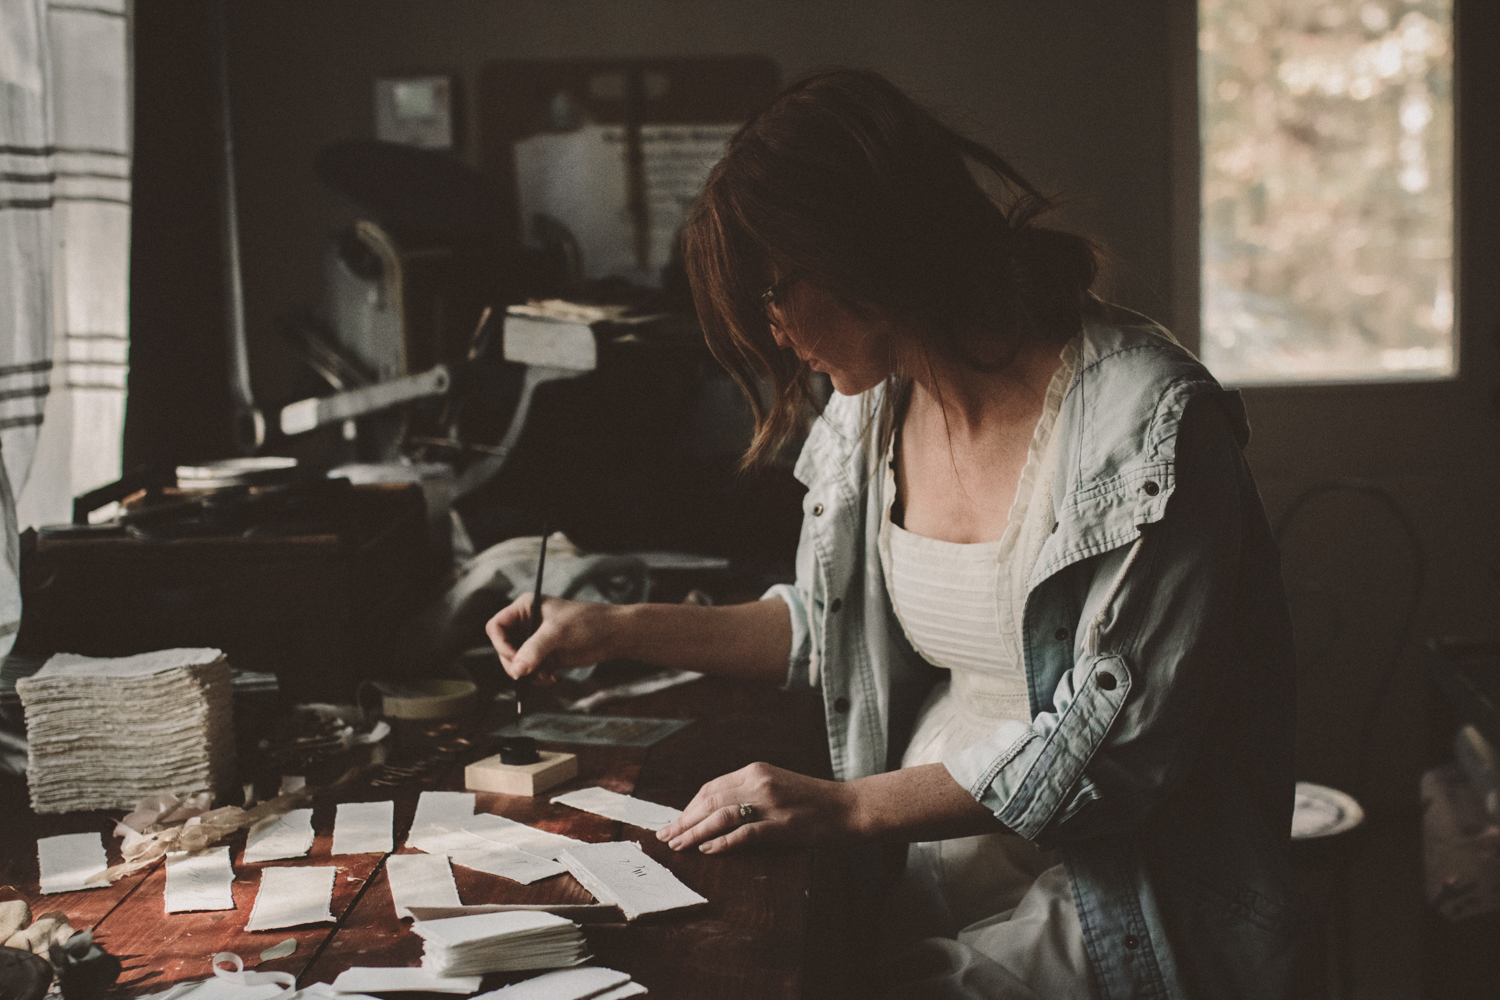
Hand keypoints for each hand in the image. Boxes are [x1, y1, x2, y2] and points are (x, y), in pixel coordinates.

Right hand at [485, 595, 620, 680]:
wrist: (613, 635)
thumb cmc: (588, 623)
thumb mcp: (558, 633)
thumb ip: (534, 650)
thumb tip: (516, 670)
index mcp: (525, 608)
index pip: (496, 626)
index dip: (500, 644)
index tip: (515, 658)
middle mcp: (526, 624)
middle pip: (503, 648)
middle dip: (514, 664)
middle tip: (528, 674)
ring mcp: (535, 641)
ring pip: (515, 663)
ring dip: (526, 674)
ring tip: (545, 677)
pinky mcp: (545, 656)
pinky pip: (529, 672)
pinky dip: (535, 678)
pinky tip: (552, 678)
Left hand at [656, 762, 859, 853]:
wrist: (850, 807)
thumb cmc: (813, 801)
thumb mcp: (777, 787)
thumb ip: (748, 794)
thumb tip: (713, 813)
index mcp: (756, 771)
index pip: (711, 788)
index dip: (688, 807)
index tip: (674, 823)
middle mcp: (760, 782)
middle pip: (710, 801)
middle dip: (684, 821)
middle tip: (666, 838)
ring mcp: (772, 803)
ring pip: (721, 816)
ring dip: (695, 833)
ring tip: (679, 846)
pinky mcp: (784, 825)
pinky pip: (746, 833)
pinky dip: (724, 842)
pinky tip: (708, 850)